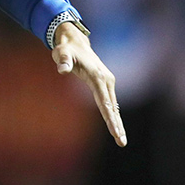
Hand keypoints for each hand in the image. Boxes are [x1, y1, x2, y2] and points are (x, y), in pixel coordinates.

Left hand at [53, 22, 126, 146]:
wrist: (76, 42)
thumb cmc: (66, 49)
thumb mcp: (62, 54)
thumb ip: (63, 61)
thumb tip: (62, 69)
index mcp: (98, 77)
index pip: (105, 102)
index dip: (110, 118)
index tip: (115, 132)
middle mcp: (106, 80)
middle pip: (112, 107)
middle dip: (117, 125)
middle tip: (122, 142)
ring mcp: (108, 82)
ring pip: (113, 106)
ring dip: (117, 123)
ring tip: (121, 140)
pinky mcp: (106, 83)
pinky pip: (110, 102)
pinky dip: (113, 115)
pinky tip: (116, 126)